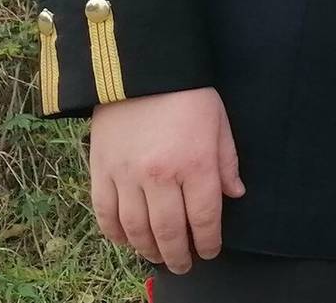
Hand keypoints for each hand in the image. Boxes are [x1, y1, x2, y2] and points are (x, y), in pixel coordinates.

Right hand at [88, 88, 244, 274]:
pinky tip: (127, 240)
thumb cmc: (188, 94)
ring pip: (135, 228)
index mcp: (195, 164)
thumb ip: (227, 162)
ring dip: (148, 249)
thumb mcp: (219, 123)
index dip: (208, 241)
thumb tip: (235, 195)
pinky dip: (115, 233)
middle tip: (183, 265)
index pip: (203, 217)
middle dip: (178, 254)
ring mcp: (127, 176)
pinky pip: (105, 213)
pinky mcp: (101, 171)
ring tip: (158, 256)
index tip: (210, 251)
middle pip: (168, 230)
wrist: (142, 70)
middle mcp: (160, 176)